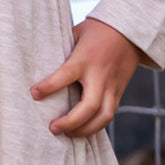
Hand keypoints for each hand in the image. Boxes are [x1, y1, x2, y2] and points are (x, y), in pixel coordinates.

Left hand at [30, 18, 141, 137]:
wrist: (131, 31)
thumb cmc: (97, 31)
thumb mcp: (76, 33)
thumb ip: (62, 50)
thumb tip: (37, 61)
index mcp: (86, 58)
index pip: (66, 75)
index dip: (49, 86)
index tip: (33, 94)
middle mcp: (100, 75)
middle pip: (90, 106)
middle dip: (71, 122)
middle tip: (53, 128)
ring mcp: (112, 86)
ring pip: (104, 116)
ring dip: (85, 130)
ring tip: (67, 134)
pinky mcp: (119, 93)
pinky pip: (109, 115)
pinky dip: (95, 126)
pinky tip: (81, 130)